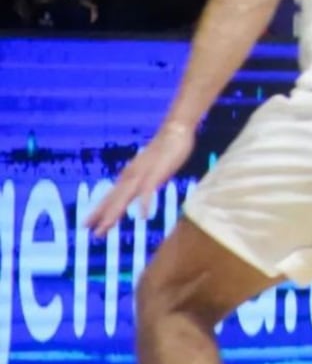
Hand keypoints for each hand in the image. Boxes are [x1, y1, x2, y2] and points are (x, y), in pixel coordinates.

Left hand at [85, 122, 195, 236]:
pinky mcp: (156, 174)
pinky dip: (145, 204)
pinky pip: (149, 191)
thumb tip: (139, 191)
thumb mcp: (151, 168)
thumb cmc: (165, 149)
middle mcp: (131, 176)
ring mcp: (142, 175)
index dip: (98, 211)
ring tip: (106, 227)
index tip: (86, 225)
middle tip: (90, 232)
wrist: (175, 131)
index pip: (110, 197)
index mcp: (129, 176)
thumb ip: (144, 180)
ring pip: (125, 197)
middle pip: (114, 200)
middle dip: (102, 216)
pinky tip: (143, 217)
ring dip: (115, 213)